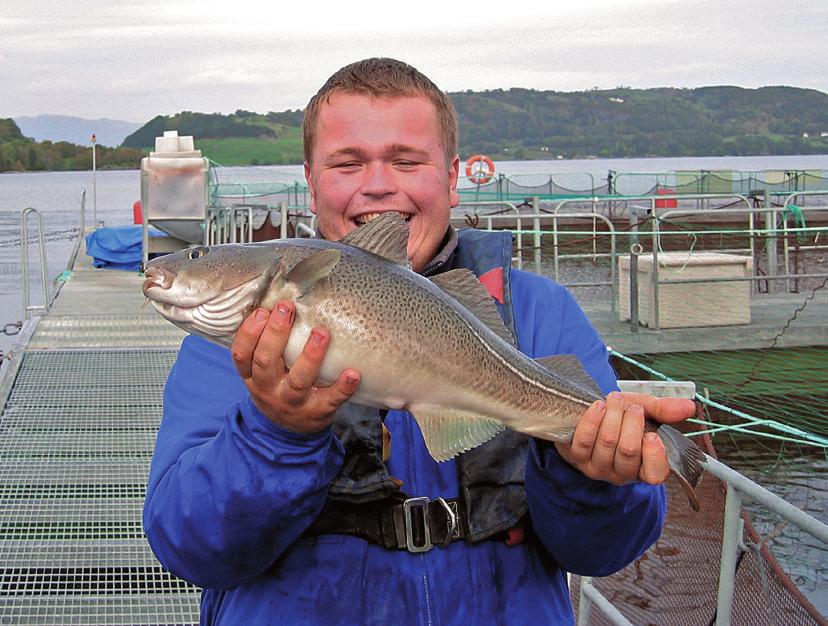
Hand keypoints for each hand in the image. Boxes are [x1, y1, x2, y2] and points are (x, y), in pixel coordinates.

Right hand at [231, 301, 360, 433]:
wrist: (289, 432)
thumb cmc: (277, 387)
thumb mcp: (261, 373)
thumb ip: (264, 345)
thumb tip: (277, 301)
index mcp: (252, 376)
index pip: (241, 354)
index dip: (249, 333)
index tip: (262, 311)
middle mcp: (269, 389)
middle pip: (266, 362)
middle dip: (276, 334)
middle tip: (288, 308)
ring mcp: (293, 402)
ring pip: (298, 380)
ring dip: (310, 356)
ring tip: (321, 333)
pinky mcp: (318, 412)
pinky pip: (331, 400)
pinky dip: (342, 388)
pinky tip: (353, 373)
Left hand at [554, 391, 694, 485]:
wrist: (588, 413)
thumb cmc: (620, 416)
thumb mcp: (645, 411)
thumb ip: (664, 410)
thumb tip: (689, 407)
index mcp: (643, 467)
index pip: (655, 475)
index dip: (655, 455)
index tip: (652, 434)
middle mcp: (621, 473)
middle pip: (628, 451)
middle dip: (632, 423)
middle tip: (633, 407)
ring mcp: (597, 467)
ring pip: (607, 442)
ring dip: (613, 416)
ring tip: (615, 400)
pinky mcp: (576, 458)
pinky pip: (585, 439)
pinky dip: (593, 419)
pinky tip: (598, 406)